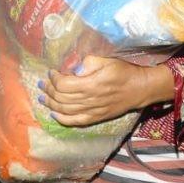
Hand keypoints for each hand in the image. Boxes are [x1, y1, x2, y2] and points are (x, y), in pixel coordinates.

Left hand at [39, 55, 173, 126]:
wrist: (140, 89)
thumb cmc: (123, 72)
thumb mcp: (108, 61)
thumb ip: (90, 63)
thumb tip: (74, 69)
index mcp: (91, 84)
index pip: (63, 85)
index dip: (53, 79)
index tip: (51, 72)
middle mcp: (90, 99)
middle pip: (61, 98)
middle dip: (49, 90)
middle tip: (43, 84)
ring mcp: (93, 111)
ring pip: (65, 110)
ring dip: (51, 104)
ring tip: (43, 97)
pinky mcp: (96, 118)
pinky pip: (75, 121)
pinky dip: (62, 119)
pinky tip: (54, 114)